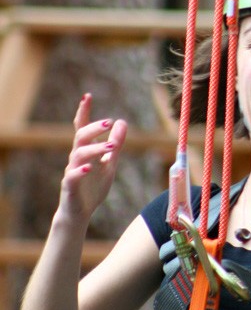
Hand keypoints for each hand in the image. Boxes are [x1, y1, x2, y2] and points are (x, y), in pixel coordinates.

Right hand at [58, 93, 127, 224]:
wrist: (80, 213)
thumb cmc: (93, 187)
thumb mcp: (110, 163)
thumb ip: (116, 144)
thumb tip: (122, 122)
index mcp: (86, 151)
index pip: (82, 128)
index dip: (84, 112)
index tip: (87, 96)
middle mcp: (76, 158)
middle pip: (80, 137)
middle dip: (93, 128)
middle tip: (109, 122)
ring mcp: (72, 172)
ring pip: (78, 155)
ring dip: (95, 149)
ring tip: (111, 146)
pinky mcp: (70, 187)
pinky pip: (72, 177)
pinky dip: (79, 171)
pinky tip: (88, 167)